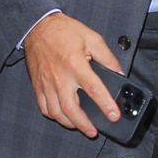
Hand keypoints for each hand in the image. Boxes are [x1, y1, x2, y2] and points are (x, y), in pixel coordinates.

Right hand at [24, 12, 122, 136]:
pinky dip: (54, 116)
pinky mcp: (38, 86)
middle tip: (94, 131)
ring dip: (69, 123)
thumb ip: (107, 57)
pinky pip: (44, 107)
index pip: (93, 89)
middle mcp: (60, 77)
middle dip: (84, 124)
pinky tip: (62, 116)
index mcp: (75, 64)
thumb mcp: (92, 38)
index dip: (105, 104)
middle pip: (71, 109)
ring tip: (81, 126)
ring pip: (56, 112)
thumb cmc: (65, 32)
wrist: (38, 27)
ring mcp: (47, 84)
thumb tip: (119, 72)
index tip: (114, 115)